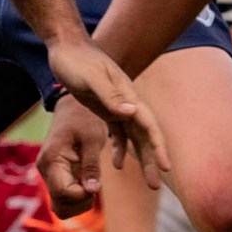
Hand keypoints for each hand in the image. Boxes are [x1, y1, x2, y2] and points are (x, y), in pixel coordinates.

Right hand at [37, 96, 108, 216]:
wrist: (73, 108)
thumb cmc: (83, 119)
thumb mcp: (92, 139)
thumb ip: (91, 166)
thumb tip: (92, 191)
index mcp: (51, 160)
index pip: (64, 193)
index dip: (83, 194)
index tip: (96, 184)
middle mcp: (45, 170)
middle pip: (59, 206)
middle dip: (81, 202)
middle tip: (94, 185)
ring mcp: (49, 175)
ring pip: (61, 207)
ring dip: (80, 203)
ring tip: (92, 183)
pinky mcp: (56, 177)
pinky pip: (64, 198)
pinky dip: (78, 197)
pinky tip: (88, 181)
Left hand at [42, 37, 169, 203]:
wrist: (65, 47)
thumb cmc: (76, 61)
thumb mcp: (90, 78)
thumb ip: (109, 95)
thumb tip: (132, 112)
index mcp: (127, 94)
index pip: (148, 124)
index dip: (158, 146)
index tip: (165, 165)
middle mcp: (127, 102)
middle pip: (144, 135)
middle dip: (152, 159)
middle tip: (156, 184)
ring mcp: (116, 106)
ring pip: (134, 137)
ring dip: (142, 158)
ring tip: (149, 181)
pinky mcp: (105, 108)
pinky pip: (118, 133)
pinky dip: (120, 149)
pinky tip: (119, 164)